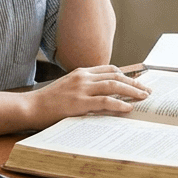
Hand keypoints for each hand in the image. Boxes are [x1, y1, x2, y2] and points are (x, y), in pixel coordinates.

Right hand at [24, 65, 151, 127]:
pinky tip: (128, 108)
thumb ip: (84, 89)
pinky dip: (119, 104)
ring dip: (132, 91)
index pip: (109, 69)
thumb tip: (103, 97)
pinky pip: (104, 101)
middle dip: (134, 83)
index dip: (126, 75)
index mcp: (81, 72)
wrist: (30, 107)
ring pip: (114, 86)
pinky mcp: (79, 103)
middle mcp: (83, 77)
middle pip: (116, 75)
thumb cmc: (48, 102)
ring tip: (144, 98)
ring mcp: (81, 89)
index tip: (138, 82)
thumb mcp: (67, 88)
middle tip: (147, 91)